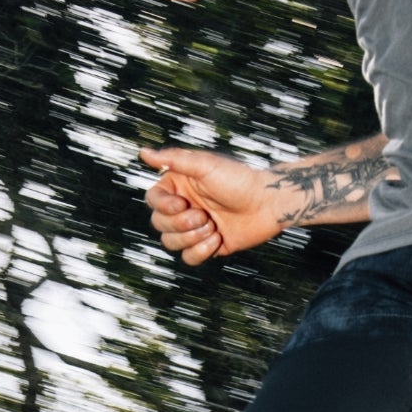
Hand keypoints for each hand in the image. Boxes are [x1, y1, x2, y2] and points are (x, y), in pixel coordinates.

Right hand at [140, 146, 283, 263]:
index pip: (153, 201)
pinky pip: (189, 258)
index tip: (183, 202)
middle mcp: (184, 207)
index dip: (163, 206)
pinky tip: (218, 239)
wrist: (268, 204)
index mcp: (179, 186)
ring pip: (171, 243)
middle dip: (181, 223)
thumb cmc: (238, 180)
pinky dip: (200, 251)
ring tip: (213, 227)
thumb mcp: (205, 165)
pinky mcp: (207, 246)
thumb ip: (173, 159)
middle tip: (204, 215)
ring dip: (191, 237)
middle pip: (159, 225)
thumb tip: (143, 152)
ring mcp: (195, 228)